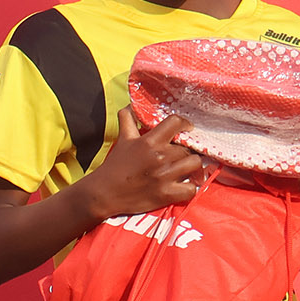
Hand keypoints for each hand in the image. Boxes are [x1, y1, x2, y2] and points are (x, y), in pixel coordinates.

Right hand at [81, 108, 204, 219]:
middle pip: (188, 147)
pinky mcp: (166, 195)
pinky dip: (190, 188)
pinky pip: (191, 189)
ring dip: (192, 167)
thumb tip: (129, 106)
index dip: (185, 124)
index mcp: (149, 141)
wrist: (104, 193)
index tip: (187, 129)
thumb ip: (128, 120)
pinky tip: (184, 186)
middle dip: (187, 151)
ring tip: (187, 169)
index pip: (175, 122)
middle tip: (182, 155)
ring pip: (195, 164)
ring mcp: (164, 177)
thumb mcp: (122, 139)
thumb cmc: (115, 166)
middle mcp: (159, 157)